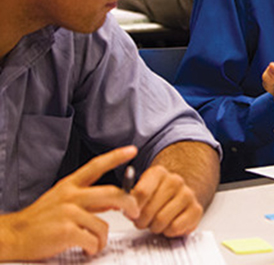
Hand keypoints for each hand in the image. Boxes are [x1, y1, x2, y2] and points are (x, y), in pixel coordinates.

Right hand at [0, 146, 138, 261]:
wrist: (13, 235)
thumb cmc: (39, 219)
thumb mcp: (62, 201)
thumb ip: (88, 199)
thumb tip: (114, 201)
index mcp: (69, 185)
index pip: (96, 166)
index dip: (116, 157)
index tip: (132, 150)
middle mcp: (70, 196)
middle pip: (112, 193)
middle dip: (129, 203)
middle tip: (135, 212)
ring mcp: (68, 213)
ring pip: (103, 224)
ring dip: (103, 238)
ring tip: (95, 243)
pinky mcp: (66, 231)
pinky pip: (93, 240)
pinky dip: (93, 247)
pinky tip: (87, 249)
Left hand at [127, 164, 202, 237]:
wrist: (177, 196)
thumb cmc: (155, 197)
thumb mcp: (139, 191)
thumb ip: (129, 198)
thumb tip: (124, 207)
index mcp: (158, 173)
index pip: (142, 192)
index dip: (133, 208)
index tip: (132, 212)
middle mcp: (175, 180)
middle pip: (150, 209)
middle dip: (142, 221)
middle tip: (142, 221)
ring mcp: (188, 194)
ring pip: (162, 220)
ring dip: (155, 227)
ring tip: (155, 222)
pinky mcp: (196, 209)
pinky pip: (175, 227)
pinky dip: (168, 231)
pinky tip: (169, 224)